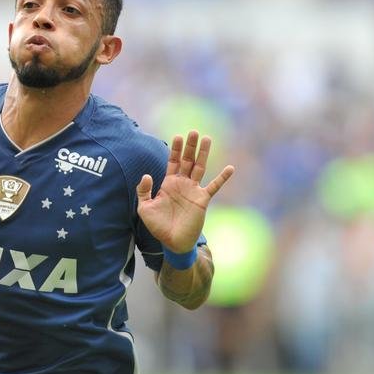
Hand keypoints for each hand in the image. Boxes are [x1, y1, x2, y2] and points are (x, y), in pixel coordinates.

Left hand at [137, 131, 234, 253]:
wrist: (172, 242)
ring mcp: (193, 190)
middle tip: (194, 131)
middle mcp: (182, 184)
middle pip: (187, 160)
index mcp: (168, 183)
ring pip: (200, 168)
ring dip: (203, 154)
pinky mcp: (202, 200)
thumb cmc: (158, 226)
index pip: (172, 161)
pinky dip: (222, 178)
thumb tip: (147, 174)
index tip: (178, 136)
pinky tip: (230, 168)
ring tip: (207, 138)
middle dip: (190, 146)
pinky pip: (214, 187)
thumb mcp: (144, 208)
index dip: (175, 149)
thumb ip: (143, 191)